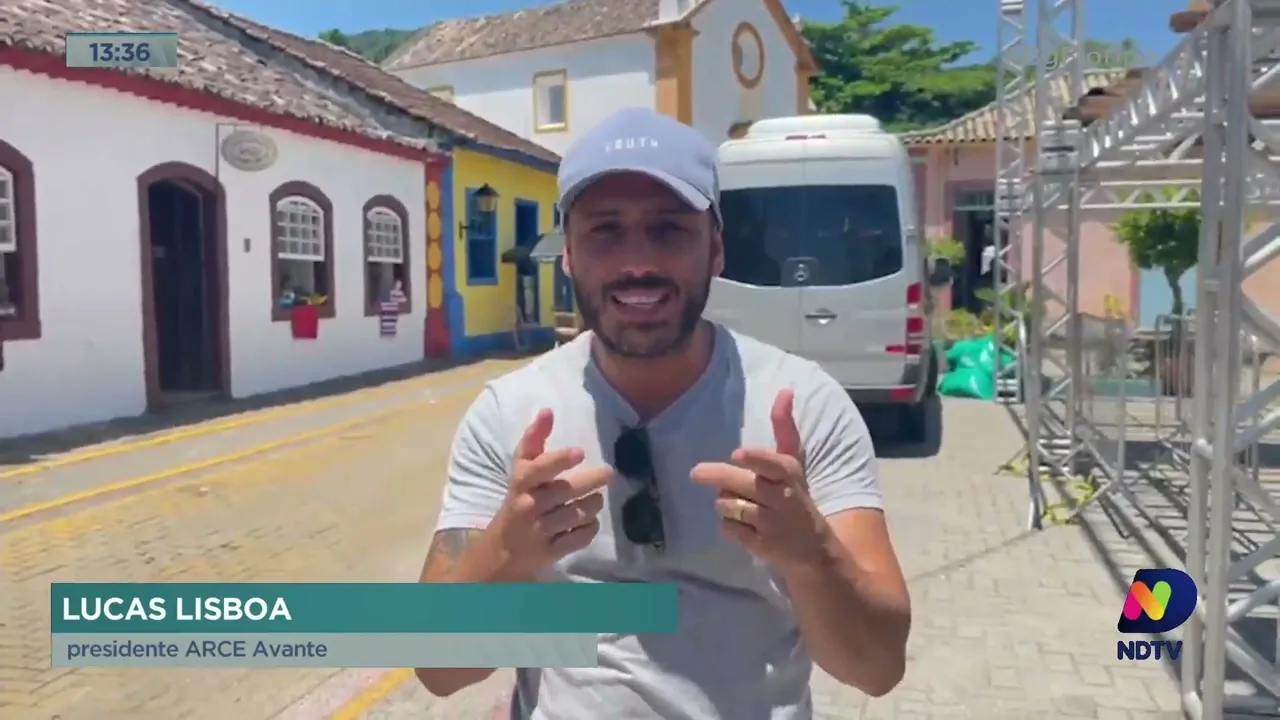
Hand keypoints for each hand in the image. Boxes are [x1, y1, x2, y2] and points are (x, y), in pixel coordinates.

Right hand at [488, 409, 611, 576]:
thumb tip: (548, 411)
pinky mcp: (551, 551)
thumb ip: (534, 439)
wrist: (503, 547)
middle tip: (608, 473)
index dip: (559, 460)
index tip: (580, 452)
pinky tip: (589, 520)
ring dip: (593, 504)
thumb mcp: (521, 468)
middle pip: (566, 491)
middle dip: (591, 481)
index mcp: (521, 483)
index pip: (539, 469)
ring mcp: (540, 530)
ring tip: (596, 498)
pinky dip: (590, 527)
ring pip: (577, 514)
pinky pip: (580, 537)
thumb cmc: (518, 497)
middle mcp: (528, 506)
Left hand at [690, 389, 830, 570]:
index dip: (755, 459)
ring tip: (738, 503)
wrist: (813, 548)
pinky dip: (729, 524)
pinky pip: (728, 528)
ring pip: (728, 505)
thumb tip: (785, 391)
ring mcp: (769, 524)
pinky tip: (742, 524)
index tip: (738, 454)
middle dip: (715, 477)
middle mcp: (780, 498)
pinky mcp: (759, 545)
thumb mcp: (793, 463)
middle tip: (696, 473)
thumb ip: (785, 428)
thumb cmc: (796, 496)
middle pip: (738, 484)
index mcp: (788, 474)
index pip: (772, 464)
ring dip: (725, 502)